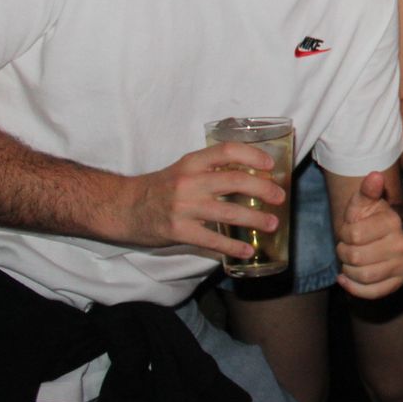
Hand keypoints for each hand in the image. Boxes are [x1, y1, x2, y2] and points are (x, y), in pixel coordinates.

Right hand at [120, 142, 283, 261]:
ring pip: (227, 211)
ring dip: (254, 218)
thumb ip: (211, 170)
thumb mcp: (184, 170)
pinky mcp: (177, 231)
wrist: (122, 207)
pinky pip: (211, 239)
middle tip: (280, 197)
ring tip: (272, 224)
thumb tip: (251, 175)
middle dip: (263, 189)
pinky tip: (246, 251)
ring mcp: (183, 207)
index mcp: (192, 163)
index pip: (227, 151)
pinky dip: (232, 246)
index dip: (252, 156)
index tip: (270, 166)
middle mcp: (189, 181)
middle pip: (234, 181)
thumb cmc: (160, 188)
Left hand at [334, 171, 402, 298]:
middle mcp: (402, 244)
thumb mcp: (364, 202)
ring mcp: (402, 264)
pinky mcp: (399, 281)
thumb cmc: (370, 219)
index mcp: (392, 222)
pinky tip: (347, 278)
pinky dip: (354, 288)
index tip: (347, 231)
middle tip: (347, 247)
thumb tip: (375, 174)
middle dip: (343, 253)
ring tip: (350, 261)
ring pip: (363, 276)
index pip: (353, 235)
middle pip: (356, 257)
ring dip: (348, 270)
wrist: (387, 236)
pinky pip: (372, 292)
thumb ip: (366, 190)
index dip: (343, 234)